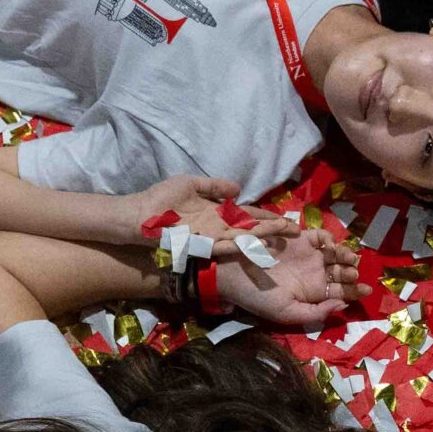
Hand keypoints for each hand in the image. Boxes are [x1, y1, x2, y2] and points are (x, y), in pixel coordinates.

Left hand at [128, 175, 297, 251]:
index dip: (265, 217)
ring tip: (280, 238)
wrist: (138, 215)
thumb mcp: (191, 184)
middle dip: (271, 230)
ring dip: (259, 239)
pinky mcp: (198, 245)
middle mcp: (217, 228)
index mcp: (217, 214)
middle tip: (294, 232)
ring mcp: (209, 238)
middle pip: (250, 230)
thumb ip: (214, 186)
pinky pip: (221, 246)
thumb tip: (238, 188)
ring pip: (240, 239)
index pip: (247, 216)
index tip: (285, 219)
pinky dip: (237, 246)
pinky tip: (253, 245)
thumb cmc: (161, 200)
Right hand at [215, 226, 361, 328]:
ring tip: (348, 258)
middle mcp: (313, 274)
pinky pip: (320, 236)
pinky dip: (329, 239)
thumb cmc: (258, 297)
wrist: (233, 274)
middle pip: (342, 272)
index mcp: (313, 293)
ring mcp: (307, 255)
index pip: (341, 292)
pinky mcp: (299, 238)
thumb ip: (316, 312)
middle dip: (352, 272)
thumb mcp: (287, 313)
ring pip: (335, 253)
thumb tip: (342, 303)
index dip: (356, 291)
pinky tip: (328, 247)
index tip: (368, 290)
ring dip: (345, 255)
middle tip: (354, 272)